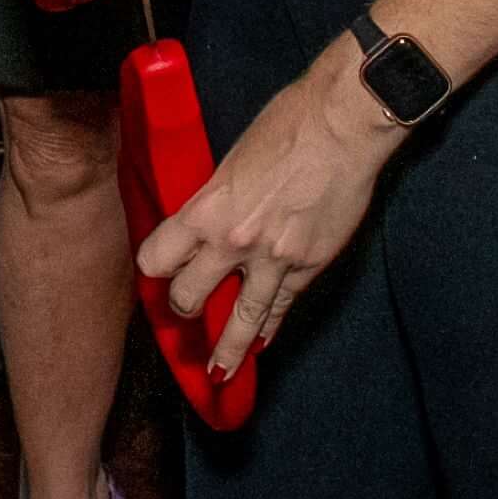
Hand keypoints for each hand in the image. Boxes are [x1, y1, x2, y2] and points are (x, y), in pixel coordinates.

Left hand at [138, 46, 400, 382]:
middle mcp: (232, 241)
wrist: (343, 126)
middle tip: (187, 311)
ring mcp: (272, 259)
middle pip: (189, 297)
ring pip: (239, 321)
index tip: (157, 272)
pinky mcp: (308, 266)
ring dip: (227, 352)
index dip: (154, 267)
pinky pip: (281, 307)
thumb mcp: (234, 160)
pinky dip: (270, 327)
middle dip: (185, 308)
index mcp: (206, 208)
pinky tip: (263, 342)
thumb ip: (218, 198)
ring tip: (220, 373)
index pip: (157, 257)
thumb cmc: (288, 125)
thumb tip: (213, 218)